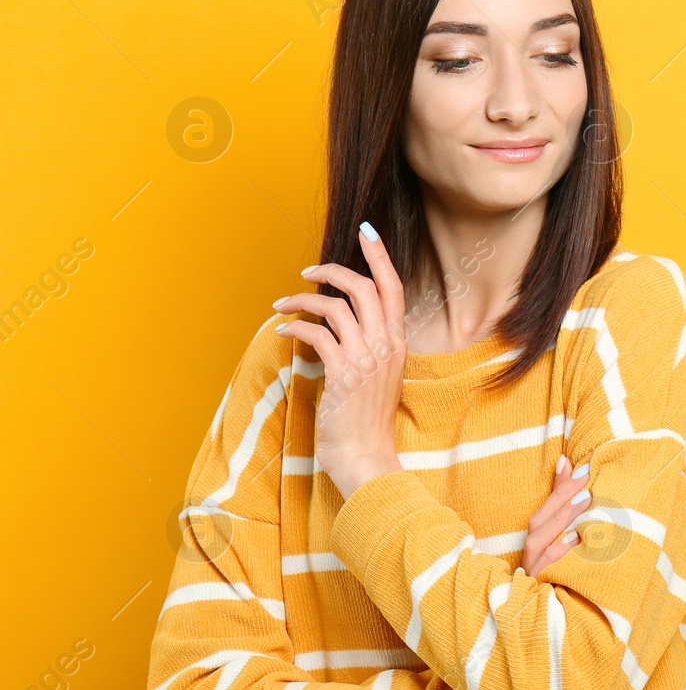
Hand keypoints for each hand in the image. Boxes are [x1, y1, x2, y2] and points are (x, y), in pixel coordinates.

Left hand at [273, 222, 406, 499]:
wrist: (366, 457)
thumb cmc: (367, 422)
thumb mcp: (378, 377)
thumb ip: (369, 348)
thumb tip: (342, 325)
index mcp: (398, 343)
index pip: (393, 288)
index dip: (379, 257)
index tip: (366, 232)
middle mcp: (386, 346)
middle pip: (363, 288)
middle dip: (332, 271)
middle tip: (308, 271)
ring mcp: (366, 359)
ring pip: (335, 307)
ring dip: (303, 299)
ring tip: (282, 305)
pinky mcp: (343, 374)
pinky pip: (316, 334)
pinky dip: (295, 328)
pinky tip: (283, 333)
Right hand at [521, 454, 591, 576]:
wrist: (567, 620)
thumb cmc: (569, 572)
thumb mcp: (571, 534)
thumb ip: (564, 502)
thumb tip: (566, 460)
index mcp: (538, 539)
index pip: (546, 507)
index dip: (561, 486)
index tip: (583, 468)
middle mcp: (531, 554)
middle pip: (539, 521)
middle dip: (562, 499)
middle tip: (587, 480)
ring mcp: (532, 571)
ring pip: (539, 541)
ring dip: (562, 520)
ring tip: (586, 502)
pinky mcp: (537, 588)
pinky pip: (544, 567)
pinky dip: (558, 552)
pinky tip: (576, 539)